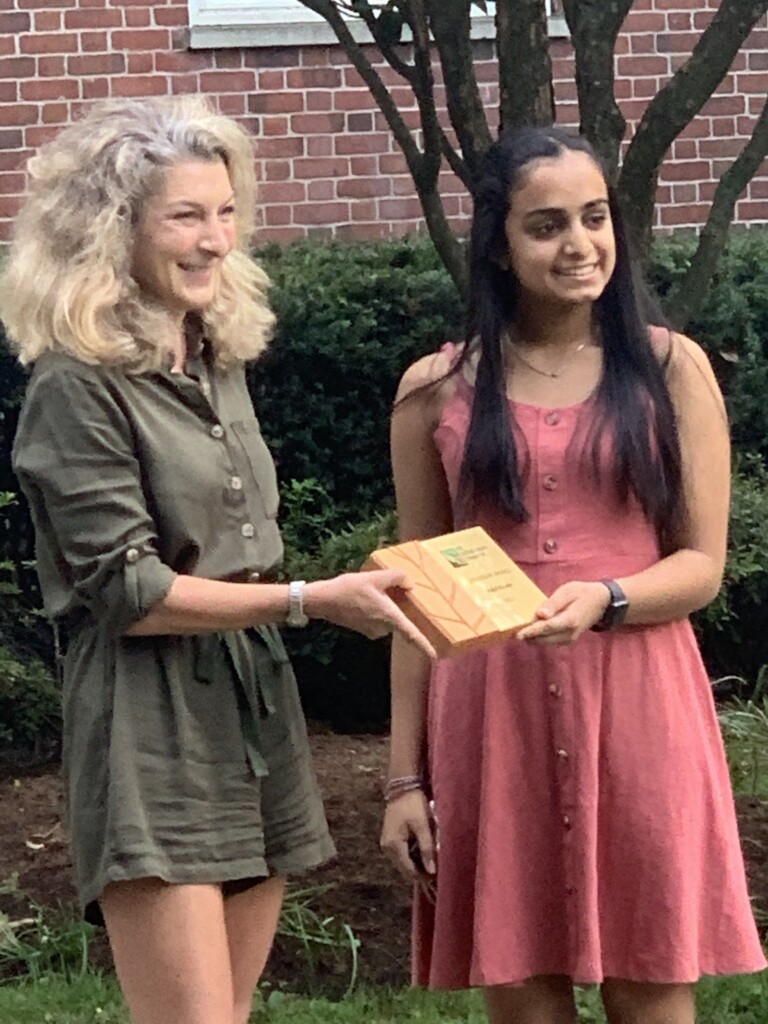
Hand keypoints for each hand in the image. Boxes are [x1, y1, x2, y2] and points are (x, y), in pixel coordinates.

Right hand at [303, 570, 436, 659]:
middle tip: (401, 593)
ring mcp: (372, 630)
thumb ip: (397, 577)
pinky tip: (368, 596)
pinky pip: (378, 619)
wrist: (323, 600)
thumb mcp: (375, 577)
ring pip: (388, 618)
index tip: (435, 656)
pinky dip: (379, 610)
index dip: (424, 646)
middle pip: (400, 621)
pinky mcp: (364, 629)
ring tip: (378, 590)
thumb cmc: (349, 589)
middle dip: (402, 610)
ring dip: (388, 608)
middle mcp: (382, 627)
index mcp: (389, 617)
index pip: (411, 635)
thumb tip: (410, 584)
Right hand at [380, 789, 436, 898]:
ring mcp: (387, 844)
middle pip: (405, 869)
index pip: (409, 870)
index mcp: (394, 845)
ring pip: (404, 862)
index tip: (438, 882)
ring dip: (417, 865)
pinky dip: (413, 857)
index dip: (423, 877)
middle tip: (438, 876)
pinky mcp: (391, 839)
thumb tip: (431, 871)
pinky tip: (424, 856)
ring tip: (433, 866)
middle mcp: (387, 848)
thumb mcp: (423, 826)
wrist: (402, 788)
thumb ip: (427, 848)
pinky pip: (403, 855)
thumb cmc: (414, 805)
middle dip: (421, 873)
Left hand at [517, 580, 610, 644]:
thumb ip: (553, 603)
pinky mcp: (568, 640)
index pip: (546, 628)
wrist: (601, 602)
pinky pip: (550, 641)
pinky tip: (531, 630)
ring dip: (533, 638)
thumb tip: (540, 615)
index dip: (531, 631)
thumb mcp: (568, 591)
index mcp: (570, 620)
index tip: (517, 633)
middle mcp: (570, 633)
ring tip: (518, 630)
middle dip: (529, 636)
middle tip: (512, 630)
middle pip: (544, 639)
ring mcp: (569, 638)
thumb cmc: (582, 593)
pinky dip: (540, 637)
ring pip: (546, 642)